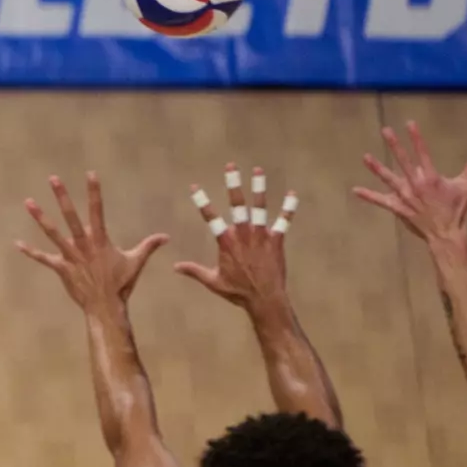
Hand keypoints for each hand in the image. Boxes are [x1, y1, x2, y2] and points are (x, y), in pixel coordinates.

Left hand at [16, 172, 167, 309]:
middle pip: (71, 216)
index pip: (97, 210)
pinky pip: (43, 259)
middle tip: (53, 178)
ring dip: (40, 217)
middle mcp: (83, 244)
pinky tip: (17, 244)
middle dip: (62, 196)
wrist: (106, 306)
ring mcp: (70, 256)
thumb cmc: (121, 284)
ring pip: (52, 233)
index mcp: (100, 239)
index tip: (90, 174)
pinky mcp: (61, 269)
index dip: (94, 192)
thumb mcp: (136, 262)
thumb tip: (166, 236)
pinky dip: (30, 252)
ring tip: (28, 202)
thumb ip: (149, 246)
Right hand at [173, 164, 298, 309]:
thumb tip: (175, 267)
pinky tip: (292, 193)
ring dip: (259, 188)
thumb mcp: (212, 281)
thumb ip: (194, 271)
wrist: (264, 299)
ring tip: (258, 170)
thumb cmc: (237, 292)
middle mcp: (243, 235)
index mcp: (226, 243)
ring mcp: (261, 236)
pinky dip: (288, 208)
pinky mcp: (276, 241)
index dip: (202, 202)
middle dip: (233, 184)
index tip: (194, 187)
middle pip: (237, 205)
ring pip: (259, 207)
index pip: (211, 218)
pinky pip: (283, 221)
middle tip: (231, 167)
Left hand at [351, 121, 466, 243]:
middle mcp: (415, 185)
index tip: (409, 123)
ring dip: (376, 168)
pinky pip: (380, 201)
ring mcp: (405, 196)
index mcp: (431, 177)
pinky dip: (368, 196)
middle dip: (394, 144)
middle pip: (403, 160)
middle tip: (385, 130)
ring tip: (365, 157)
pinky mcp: (398, 208)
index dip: (416, 137)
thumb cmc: (457, 209)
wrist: (446, 233)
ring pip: (388, 178)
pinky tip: (355, 190)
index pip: (422, 152)